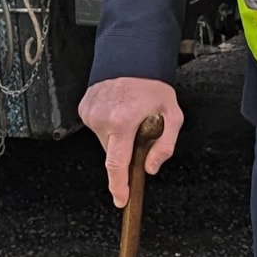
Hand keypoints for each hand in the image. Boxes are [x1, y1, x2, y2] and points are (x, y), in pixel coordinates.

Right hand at [78, 77, 183, 207]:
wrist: (131, 57)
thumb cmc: (152, 85)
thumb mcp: (172, 115)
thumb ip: (165, 145)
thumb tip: (150, 168)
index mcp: (123, 123)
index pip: (116, 163)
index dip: (118, 185)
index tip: (120, 199)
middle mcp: (102, 119)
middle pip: (112, 152)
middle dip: (125, 149)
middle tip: (139, 130)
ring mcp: (90, 113)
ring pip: (104, 140)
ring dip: (117, 135)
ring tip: (128, 114)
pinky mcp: (83, 108)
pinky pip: (97, 126)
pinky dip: (108, 124)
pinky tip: (117, 109)